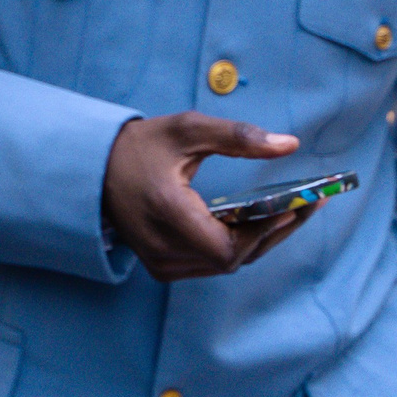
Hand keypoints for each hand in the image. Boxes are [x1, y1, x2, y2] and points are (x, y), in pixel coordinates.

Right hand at [102, 112, 312, 280]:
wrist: (92, 169)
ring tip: (286, 213)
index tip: (293, 207)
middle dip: (272, 233)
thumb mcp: (187, 130)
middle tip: (304, 206)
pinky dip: (235, 247)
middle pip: (234, 259)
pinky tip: (251, 224)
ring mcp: (160, 260)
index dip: (264, 232)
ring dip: (258, 241)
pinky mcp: (160, 266)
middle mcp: (162, 245)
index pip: (228, 247)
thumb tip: (290, 144)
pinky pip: (210, 265)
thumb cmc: (140, 146)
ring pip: (225, 265)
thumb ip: (238, 136)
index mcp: (168, 213)